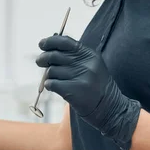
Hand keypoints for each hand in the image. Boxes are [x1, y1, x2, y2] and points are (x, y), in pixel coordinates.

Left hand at [36, 35, 140, 149]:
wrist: (109, 108)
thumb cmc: (96, 86)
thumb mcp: (91, 65)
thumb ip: (73, 54)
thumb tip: (50, 42)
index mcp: (90, 55)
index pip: (65, 42)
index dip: (50, 41)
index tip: (42, 44)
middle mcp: (86, 64)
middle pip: (54, 55)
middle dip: (43, 58)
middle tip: (40, 62)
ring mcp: (80, 78)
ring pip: (51, 71)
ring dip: (49, 76)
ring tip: (56, 80)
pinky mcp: (73, 91)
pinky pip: (51, 83)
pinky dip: (49, 85)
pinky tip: (55, 88)